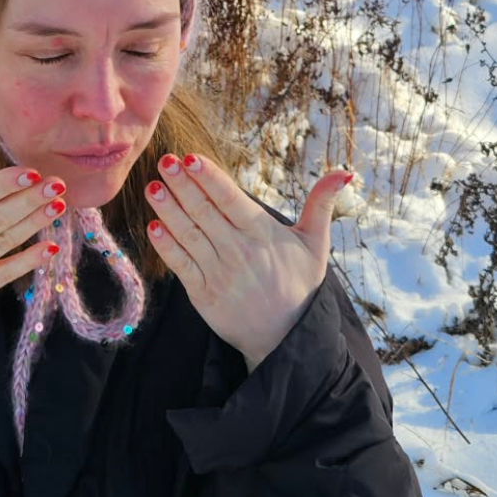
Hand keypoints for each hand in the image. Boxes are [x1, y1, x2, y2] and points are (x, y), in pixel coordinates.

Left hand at [143, 153, 353, 369]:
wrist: (286, 338)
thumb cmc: (299, 285)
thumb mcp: (316, 244)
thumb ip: (321, 204)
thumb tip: (343, 173)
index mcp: (264, 235)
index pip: (231, 200)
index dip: (210, 178)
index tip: (190, 158)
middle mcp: (240, 252)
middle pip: (205, 212)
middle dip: (183, 185)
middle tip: (163, 161)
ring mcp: (219, 274)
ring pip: (189, 235)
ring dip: (169, 210)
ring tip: (152, 187)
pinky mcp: (204, 295)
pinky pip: (182, 266)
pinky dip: (166, 246)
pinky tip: (153, 226)